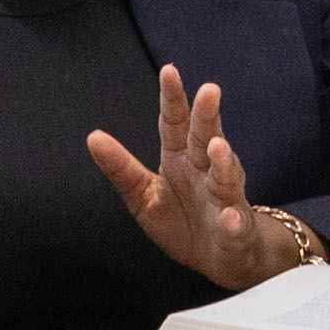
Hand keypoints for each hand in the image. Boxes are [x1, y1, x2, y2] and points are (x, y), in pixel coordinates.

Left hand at [84, 68, 307, 287]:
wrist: (219, 259)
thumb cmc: (182, 221)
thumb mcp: (142, 196)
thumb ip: (120, 168)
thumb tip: (93, 136)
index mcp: (180, 159)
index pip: (175, 123)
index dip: (172, 98)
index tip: (169, 71)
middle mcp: (205, 171)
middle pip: (206, 138)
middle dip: (207, 116)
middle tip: (209, 91)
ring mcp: (225, 198)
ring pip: (226, 176)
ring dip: (223, 162)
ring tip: (217, 148)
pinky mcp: (236, 230)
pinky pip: (236, 224)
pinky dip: (233, 221)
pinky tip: (229, 217)